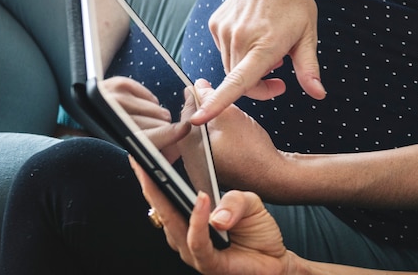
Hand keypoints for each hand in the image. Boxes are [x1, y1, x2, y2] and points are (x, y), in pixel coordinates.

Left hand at [100, 76, 189, 162]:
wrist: (79, 113)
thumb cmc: (103, 136)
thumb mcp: (119, 152)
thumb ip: (146, 152)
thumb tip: (174, 153)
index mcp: (111, 138)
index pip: (146, 138)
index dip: (167, 135)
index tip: (183, 130)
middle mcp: (112, 115)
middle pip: (157, 124)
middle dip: (164, 132)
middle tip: (162, 136)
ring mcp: (115, 97)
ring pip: (156, 110)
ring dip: (157, 118)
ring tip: (146, 123)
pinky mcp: (119, 84)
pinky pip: (150, 97)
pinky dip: (150, 104)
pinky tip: (142, 110)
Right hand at [130, 158, 291, 274]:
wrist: (276, 261)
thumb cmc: (258, 231)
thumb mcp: (249, 202)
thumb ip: (233, 200)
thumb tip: (211, 208)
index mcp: (189, 216)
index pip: (165, 194)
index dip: (152, 175)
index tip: (142, 153)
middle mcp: (186, 234)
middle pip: (161, 207)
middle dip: (149, 182)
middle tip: (142, 159)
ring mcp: (193, 251)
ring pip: (173, 224)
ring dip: (167, 199)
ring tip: (164, 175)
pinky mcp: (207, 264)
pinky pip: (196, 242)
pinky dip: (197, 220)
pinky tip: (201, 200)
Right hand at [191, 0, 325, 124]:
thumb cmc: (294, 2)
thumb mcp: (308, 34)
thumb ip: (308, 68)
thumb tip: (319, 95)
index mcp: (264, 44)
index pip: (238, 81)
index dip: (218, 102)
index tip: (199, 119)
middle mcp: (240, 38)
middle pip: (238, 82)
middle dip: (258, 86)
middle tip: (280, 78)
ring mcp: (224, 30)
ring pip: (230, 67)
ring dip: (247, 69)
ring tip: (268, 50)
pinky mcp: (215, 24)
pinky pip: (224, 51)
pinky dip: (238, 53)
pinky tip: (254, 36)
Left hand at [193, 79, 291, 199]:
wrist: (273, 176)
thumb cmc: (253, 151)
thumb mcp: (229, 115)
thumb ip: (209, 98)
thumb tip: (197, 87)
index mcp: (190, 148)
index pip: (185, 114)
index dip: (195, 98)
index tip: (203, 89)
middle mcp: (191, 163)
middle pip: (191, 127)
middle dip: (202, 113)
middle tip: (217, 103)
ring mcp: (201, 172)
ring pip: (200, 138)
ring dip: (209, 125)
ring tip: (226, 120)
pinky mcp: (213, 174)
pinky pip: (208, 150)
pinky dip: (215, 139)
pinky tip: (230, 136)